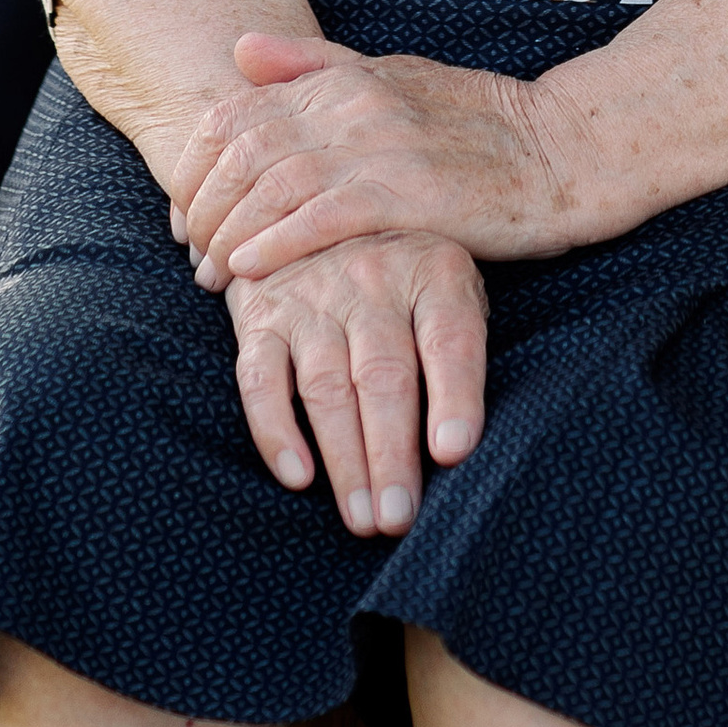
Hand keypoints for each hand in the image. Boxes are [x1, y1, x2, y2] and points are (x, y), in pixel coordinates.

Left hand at [171, 33, 583, 285]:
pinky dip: (276, 242)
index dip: (197, 162)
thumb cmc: (478, 123)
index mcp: (347, 78)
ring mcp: (384, 146)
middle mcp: (357, 103)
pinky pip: (324, 216)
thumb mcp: (395, 78)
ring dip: (229, 231)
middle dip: (202, 204)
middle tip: (187, 249)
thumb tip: (241, 48)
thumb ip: (317, 66)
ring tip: (207, 272)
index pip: (238, 111)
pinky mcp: (413, 193)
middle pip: (244, 149)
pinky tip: (248, 269)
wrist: (565, 150)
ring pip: (274, 185)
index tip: (183, 209)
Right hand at [223, 233, 488, 534]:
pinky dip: (276, 430)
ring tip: (362, 519)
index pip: (450, 337)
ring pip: (327, 386)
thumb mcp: (448, 283)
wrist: (313, 207)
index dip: (454, 394)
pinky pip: (260, 378)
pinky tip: (297, 477)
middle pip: (384, 374)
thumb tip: (466, 445)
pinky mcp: (261, 316)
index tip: (453, 451)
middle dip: (392, 453)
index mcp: (433, 269)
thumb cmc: (403, 273)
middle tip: (398, 518)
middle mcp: (373, 277)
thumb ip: (462, 345)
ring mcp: (312, 295)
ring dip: (344, 458)